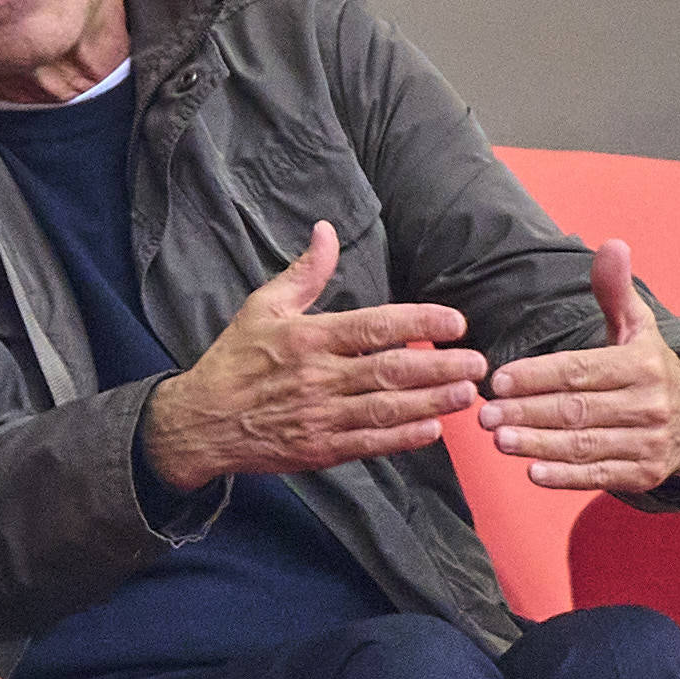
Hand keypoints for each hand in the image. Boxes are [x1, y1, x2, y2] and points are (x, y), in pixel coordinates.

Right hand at [141, 222, 486, 491]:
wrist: (201, 422)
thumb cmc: (234, 360)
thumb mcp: (262, 306)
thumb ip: (304, 273)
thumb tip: (327, 229)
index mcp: (308, 338)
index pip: (375, 327)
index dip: (419, 324)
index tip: (454, 321)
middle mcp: (318, 377)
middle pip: (391, 371)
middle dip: (441, 367)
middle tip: (478, 362)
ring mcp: (320, 416)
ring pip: (387, 409)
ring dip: (432, 401)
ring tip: (467, 394)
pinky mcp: (320, 449)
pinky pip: (370, 443)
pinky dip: (403, 438)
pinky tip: (432, 429)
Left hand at [478, 239, 679, 490]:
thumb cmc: (649, 367)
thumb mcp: (637, 327)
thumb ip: (615, 290)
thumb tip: (613, 245)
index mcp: (642, 365)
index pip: (580, 370)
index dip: (537, 375)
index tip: (499, 379)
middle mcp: (648, 405)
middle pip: (577, 409)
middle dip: (528, 412)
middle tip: (485, 414)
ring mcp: (649, 443)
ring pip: (585, 444)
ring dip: (539, 444)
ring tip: (499, 440)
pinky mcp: (644, 474)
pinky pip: (600, 475)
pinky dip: (566, 476)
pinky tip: (533, 472)